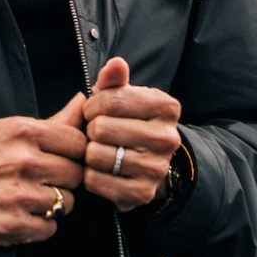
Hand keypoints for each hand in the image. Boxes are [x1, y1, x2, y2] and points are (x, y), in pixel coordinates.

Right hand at [0, 92, 86, 246]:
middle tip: (41, 180)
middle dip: (62, 178)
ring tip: (27, 198)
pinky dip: (39, 224)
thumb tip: (82, 102)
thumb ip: (50, 121)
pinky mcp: (14, 226)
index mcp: (22, 132)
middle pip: (75, 174)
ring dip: (51, 203)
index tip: (60, 157)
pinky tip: (20, 214)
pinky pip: (50, 227)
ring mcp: (20, 196)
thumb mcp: (3, 128)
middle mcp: (23, 162)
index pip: (77, 142)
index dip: (72, 152)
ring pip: (66, 203)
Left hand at [81, 58, 181, 212]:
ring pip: (96, 155)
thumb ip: (115, 80)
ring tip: (101, 151)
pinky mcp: (141, 193)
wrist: (145, 166)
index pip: (110, 99)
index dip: (92, 106)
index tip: (96, 112)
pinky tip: (103, 171)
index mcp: (166, 107)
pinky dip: (90, 176)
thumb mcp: (122, 98)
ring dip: (89, 154)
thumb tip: (116, 63)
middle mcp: (168, 138)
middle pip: (100, 128)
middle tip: (97, 134)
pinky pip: (95, 180)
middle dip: (90, 130)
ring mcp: (157, 168)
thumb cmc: (127, 123)